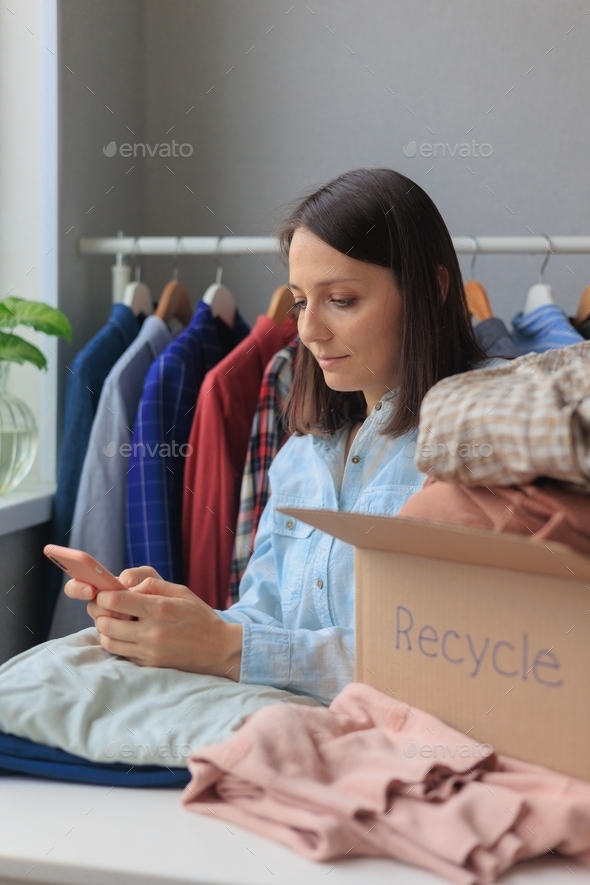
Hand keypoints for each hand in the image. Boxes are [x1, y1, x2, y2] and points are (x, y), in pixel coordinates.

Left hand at [86, 566, 242, 678]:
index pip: (116, 601)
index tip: (107, 592)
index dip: (104, 594)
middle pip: (105, 622)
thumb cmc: (200, 617)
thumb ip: (153, 585)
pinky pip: (120, 653)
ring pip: (108, 640)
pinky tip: (126, 634)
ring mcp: (148, 651)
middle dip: (100, 612)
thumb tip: (128, 586)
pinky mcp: (148, 664)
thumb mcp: (181, 592)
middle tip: (108, 607)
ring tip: (117, 621)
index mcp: (159, 609)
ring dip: (106, 629)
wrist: (218, 649)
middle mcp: (151, 632)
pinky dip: (116, 642)